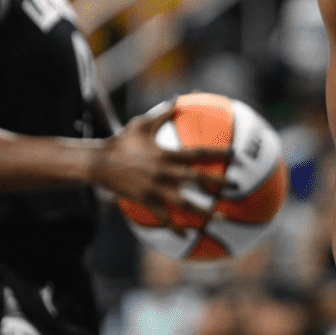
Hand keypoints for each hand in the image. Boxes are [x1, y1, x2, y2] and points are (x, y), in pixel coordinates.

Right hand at [94, 99, 228, 224]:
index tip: (235, 155)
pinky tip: (187, 236)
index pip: (197, 153)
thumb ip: (163, 114)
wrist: (99, 163)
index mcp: (166, 154)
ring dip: (204, 211)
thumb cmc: (121, 141)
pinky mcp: (146, 201)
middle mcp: (164, 172)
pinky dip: (175, 227)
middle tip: (236, 186)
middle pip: (197, 178)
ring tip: (221, 217)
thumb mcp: (141, 124)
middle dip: (218, 182)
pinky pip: (163, 217)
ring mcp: (155, 188)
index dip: (217, 153)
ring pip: (184, 203)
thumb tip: (179, 98)